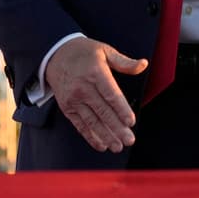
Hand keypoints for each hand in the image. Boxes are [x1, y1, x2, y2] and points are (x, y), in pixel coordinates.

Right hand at [45, 37, 147, 152]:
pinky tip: (101, 144)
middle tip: (129, 140)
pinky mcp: (67, 107)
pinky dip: (90, 136)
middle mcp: (83, 88)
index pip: (111, 95)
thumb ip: (124, 62)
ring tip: (117, 146)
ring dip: (105, 136)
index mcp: (95, 73)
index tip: (131, 122)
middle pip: (103, 111)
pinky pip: (80, 124)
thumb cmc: (84, 52)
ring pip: (92, 121)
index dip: (121, 110)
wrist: (55, 54)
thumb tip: (143, 64)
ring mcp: (73, 99)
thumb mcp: (105, 51)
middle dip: (117, 128)